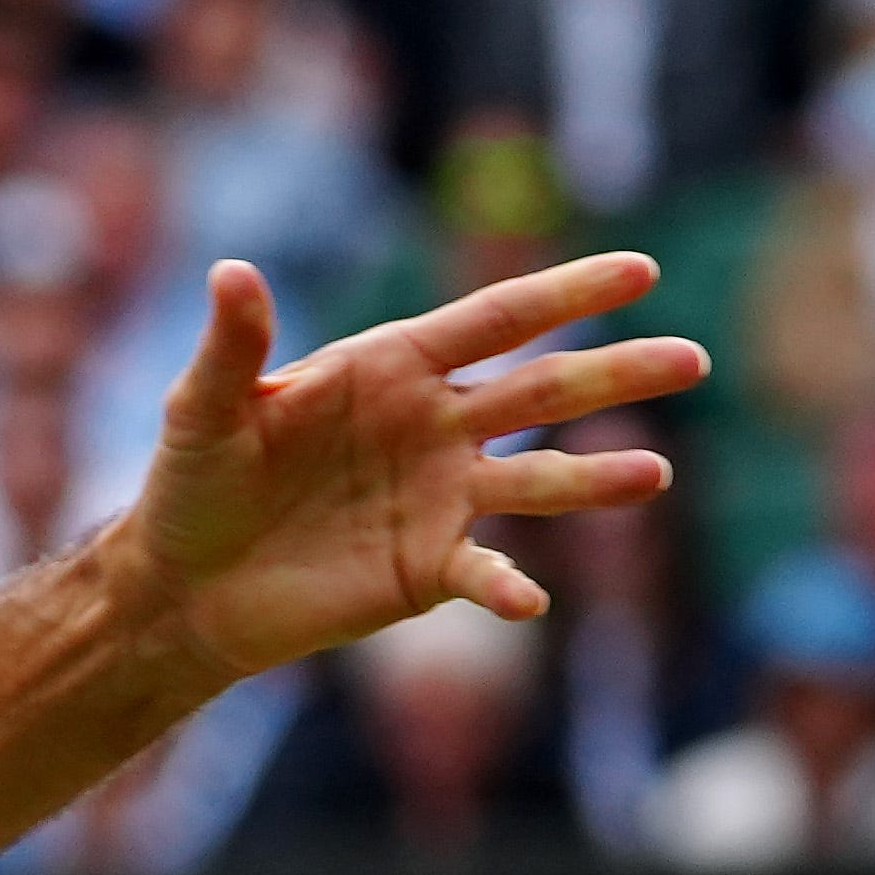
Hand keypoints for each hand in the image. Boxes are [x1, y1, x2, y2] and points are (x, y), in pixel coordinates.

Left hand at [129, 251, 711, 678]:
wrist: (183, 586)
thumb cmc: (190, 486)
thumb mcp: (203, 412)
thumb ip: (232, 347)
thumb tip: (231, 271)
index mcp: (393, 368)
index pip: (494, 320)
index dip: (565, 294)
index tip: (639, 271)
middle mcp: (434, 426)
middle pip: (542, 391)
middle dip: (615, 375)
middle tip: (691, 360)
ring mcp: (441, 497)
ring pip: (537, 480)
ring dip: (596, 479)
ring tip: (655, 474)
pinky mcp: (429, 568)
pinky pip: (484, 573)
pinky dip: (508, 588)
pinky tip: (529, 602)